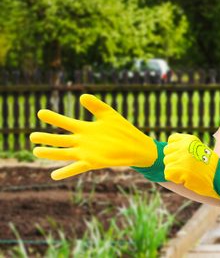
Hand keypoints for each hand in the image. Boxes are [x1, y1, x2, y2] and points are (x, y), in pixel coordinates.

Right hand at [30, 94, 157, 179]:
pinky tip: (54, 175)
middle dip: (47, 138)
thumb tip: (82, 96)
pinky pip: (76, 168)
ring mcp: (86, 152)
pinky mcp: (93, 162)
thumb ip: (96, 105)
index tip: (40, 112)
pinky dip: (66, 172)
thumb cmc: (122, 129)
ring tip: (36, 151)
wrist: (135, 145)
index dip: (53, 118)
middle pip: (61, 139)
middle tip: (32, 136)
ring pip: (64, 153)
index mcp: (86, 129)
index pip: (66, 123)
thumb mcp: (108, 114)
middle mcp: (83, 141)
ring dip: (51, 153)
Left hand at [163, 133, 219, 198]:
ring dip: (174, 169)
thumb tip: (168, 148)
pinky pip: (168, 173)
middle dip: (173, 160)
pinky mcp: (180, 171)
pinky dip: (174, 178)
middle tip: (184, 166)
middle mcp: (184, 146)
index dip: (174, 148)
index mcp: (189, 139)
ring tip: (186, 172)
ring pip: (167, 163)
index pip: (171, 140)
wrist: (219, 177)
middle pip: (167, 152)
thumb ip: (185, 146)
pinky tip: (185, 178)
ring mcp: (181, 158)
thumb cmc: (209, 164)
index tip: (181, 155)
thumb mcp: (198, 148)